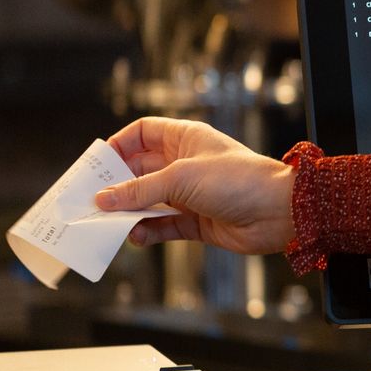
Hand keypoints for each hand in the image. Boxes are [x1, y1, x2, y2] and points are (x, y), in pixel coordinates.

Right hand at [93, 117, 296, 255]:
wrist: (279, 212)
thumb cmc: (238, 180)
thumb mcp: (181, 178)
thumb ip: (140, 190)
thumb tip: (103, 199)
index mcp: (185, 138)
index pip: (143, 133)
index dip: (120, 145)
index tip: (98, 163)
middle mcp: (186, 163)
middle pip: (140, 170)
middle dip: (117, 185)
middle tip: (91, 199)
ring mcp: (191, 194)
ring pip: (148, 201)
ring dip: (129, 212)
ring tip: (108, 223)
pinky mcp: (197, 221)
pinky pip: (162, 226)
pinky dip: (147, 232)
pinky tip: (135, 237)